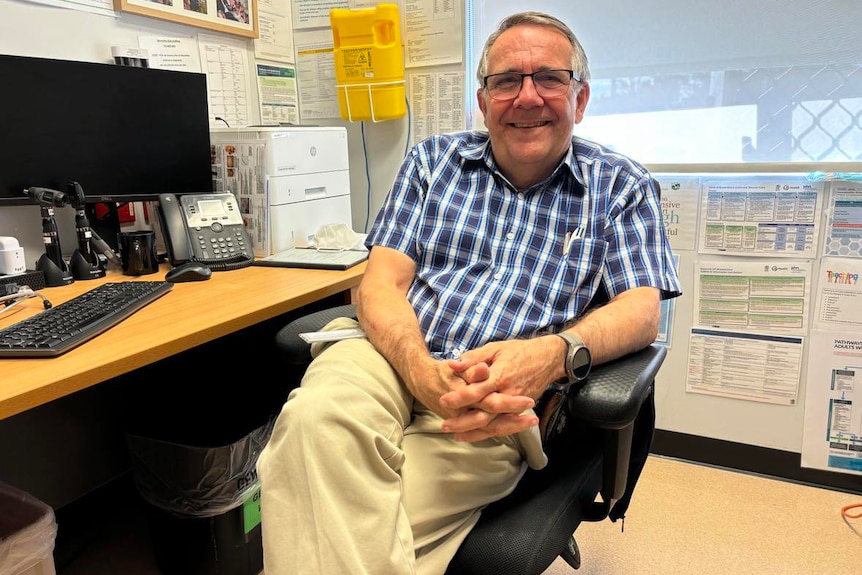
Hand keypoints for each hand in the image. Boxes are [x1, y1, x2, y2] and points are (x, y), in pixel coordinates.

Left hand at [436, 336, 561, 441]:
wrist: (548, 358)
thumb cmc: (519, 351)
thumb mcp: (495, 348)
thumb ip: (473, 358)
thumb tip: (453, 364)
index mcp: (499, 375)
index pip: (476, 390)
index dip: (459, 397)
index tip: (444, 401)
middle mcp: (508, 393)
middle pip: (484, 413)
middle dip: (464, 422)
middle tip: (445, 426)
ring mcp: (515, 403)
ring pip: (494, 424)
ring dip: (475, 432)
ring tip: (456, 436)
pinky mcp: (520, 409)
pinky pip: (504, 425)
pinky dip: (490, 433)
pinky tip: (476, 436)